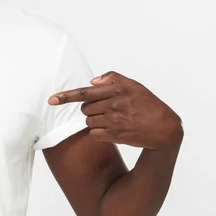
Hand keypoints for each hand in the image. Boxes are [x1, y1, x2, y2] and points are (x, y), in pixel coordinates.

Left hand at [48, 71, 182, 149]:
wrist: (164, 129)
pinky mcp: (114, 135)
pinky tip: (114, 130)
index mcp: (116, 90)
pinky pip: (94, 134)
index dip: (65, 97)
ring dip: (96, 121)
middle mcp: (113, 105)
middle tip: (108, 110)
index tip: (51, 100)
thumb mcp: (135, 86)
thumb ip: (112, 79)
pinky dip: (100, 133)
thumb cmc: (149, 105)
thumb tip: (92, 81)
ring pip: (89, 121)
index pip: (84, 93)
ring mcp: (112, 121)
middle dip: (92, 109)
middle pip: (85, 109)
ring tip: (114, 120)